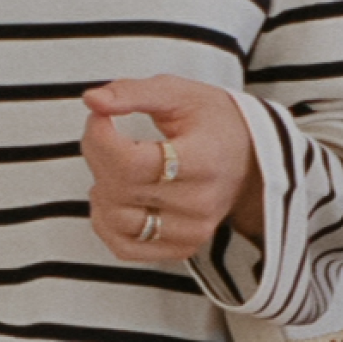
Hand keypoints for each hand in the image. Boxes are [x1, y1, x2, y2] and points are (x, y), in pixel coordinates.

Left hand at [81, 76, 264, 262]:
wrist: (250, 159)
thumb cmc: (213, 122)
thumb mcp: (177, 93)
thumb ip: (132, 93)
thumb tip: (92, 100)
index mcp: (204, 160)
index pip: (132, 164)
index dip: (100, 139)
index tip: (100, 118)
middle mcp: (201, 203)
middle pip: (120, 189)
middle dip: (98, 156)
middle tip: (106, 134)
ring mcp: (192, 231)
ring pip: (116, 220)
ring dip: (100, 189)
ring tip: (115, 166)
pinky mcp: (181, 248)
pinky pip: (123, 247)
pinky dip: (105, 223)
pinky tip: (114, 196)